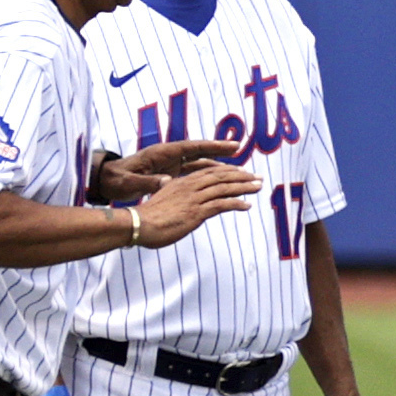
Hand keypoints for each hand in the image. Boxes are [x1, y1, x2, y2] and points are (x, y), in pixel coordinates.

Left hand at [96, 134, 243, 201]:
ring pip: (197, 162)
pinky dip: (205, 173)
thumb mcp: (129, 183)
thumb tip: (166, 181)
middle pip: (198, 151)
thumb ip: (148, 182)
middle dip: (218, 150)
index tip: (229, 146)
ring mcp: (169, 164)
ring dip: (215, 164)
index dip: (211, 146)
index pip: (191, 147)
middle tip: (239, 149)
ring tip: (234, 167)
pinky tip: (218, 179)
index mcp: (161, 154)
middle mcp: (168, 156)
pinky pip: (191, 172)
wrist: (106, 181)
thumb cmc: (116, 181)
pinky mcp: (169, 172)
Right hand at [126, 162, 260, 244]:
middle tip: (257, 177)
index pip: (208, 172)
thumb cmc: (147, 218)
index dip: (227, 171)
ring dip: (244, 187)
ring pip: (224, 188)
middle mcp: (189, 186)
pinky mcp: (196, 212)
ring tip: (258, 187)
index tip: (241, 171)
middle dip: (241, 176)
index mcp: (181, 182)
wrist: (137, 225)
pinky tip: (247, 205)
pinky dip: (236, 203)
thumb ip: (175, 198)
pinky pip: (221, 204)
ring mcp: (194, 198)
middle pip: (220, 177)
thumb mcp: (163, 201)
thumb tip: (180, 201)